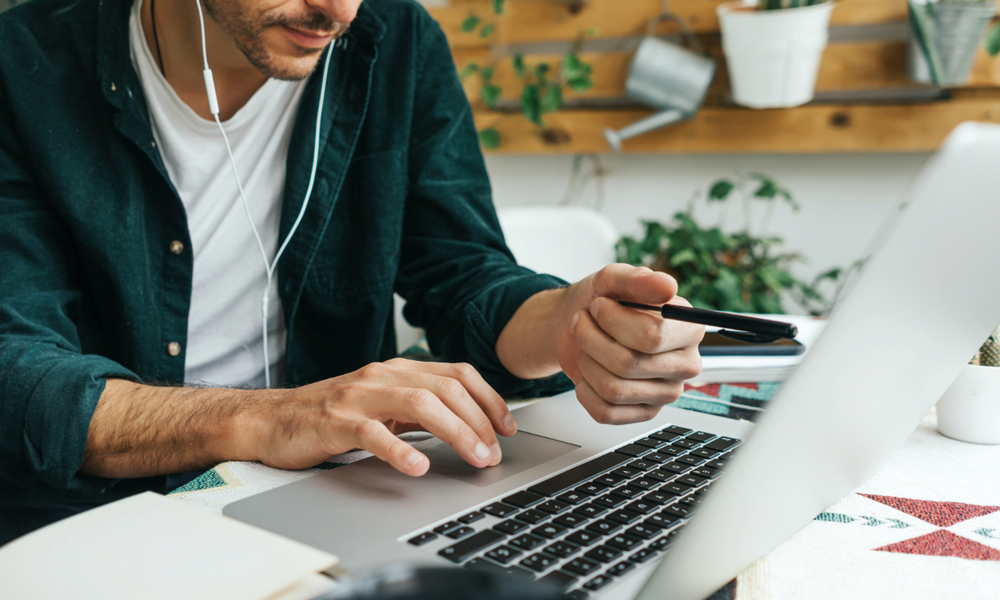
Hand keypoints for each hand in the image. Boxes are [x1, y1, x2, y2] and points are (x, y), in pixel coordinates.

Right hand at [247, 359, 516, 476]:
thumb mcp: (383, 404)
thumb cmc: (330, 415)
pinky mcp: (336, 421)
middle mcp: (383, 375)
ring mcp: (360, 396)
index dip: (490, 398)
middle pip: (447, 388)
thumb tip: (467, 425)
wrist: (271, 419)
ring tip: (474, 457)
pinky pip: (374, 433)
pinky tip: (418, 467)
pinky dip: (400, 449)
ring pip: (420, 404)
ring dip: (456, 432)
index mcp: (399, 370)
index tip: (509, 427)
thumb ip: (420, 409)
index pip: (458, 373)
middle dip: (480, 420)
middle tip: (494, 453)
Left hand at [557, 264, 703, 423]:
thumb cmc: (602, 302)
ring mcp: (667, 393)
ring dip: (586, 361)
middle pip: (628, 363)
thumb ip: (639, 279)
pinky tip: (589, 372)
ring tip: (585, 345)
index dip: (613, 320)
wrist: (578, 324)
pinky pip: (605, 412)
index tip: (598, 306)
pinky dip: (585, 390)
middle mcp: (686, 364)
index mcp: (689, 328)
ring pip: (613, 389)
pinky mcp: (645, 413)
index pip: (651, 335)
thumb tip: (668, 286)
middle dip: (591, 339)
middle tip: (583, 322)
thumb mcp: (614, 280)